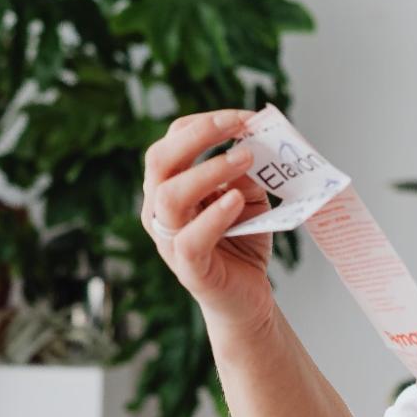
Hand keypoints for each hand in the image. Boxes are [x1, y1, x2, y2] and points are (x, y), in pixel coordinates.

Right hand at [142, 109, 276, 331]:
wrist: (248, 299)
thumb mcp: (248, 196)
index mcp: (169, 185)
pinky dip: (214, 215)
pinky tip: (237, 200)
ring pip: (169, 197)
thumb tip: (257, 139)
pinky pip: (189, 239)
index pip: (173, 140)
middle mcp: (159, 210)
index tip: (245, 117)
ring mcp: (168, 240)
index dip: (206, 122)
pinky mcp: (188, 268)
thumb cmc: (243, 241)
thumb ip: (247, 171)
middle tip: (238, 125)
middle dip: (198, 135)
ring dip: (210, 170)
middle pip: (159, 160)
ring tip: (246, 158)